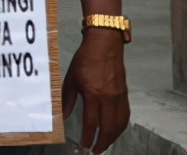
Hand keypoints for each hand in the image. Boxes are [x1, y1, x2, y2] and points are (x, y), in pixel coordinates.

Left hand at [61, 28, 129, 152]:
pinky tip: (115, 130)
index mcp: (94, 94)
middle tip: (95, 150)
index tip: (85, 145)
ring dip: (113, 137)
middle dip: (103, 142)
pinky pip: (125, 115)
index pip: (92, 122)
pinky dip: (120, 126)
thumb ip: (67, 98)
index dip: (88, 136)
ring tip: (104, 144)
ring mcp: (119, 96)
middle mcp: (109, 98)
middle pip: (109, 127)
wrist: (105, 44)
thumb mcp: (71, 78)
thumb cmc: (85, 59)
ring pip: (119, 124)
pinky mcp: (125, 94)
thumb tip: (62, 116)